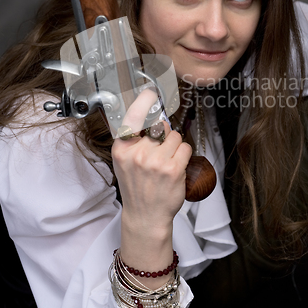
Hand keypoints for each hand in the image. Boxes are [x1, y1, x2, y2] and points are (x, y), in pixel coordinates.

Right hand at [112, 88, 191, 233]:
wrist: (145, 215)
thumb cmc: (137, 187)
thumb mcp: (125, 161)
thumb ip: (134, 139)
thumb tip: (153, 116)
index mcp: (122, 149)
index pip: (133, 116)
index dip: (144, 101)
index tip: (150, 92)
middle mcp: (137, 153)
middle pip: (160, 126)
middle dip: (164, 135)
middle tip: (159, 153)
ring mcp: (155, 162)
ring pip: (175, 136)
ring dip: (175, 146)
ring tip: (167, 163)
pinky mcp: (172, 169)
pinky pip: (184, 147)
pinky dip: (184, 155)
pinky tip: (175, 168)